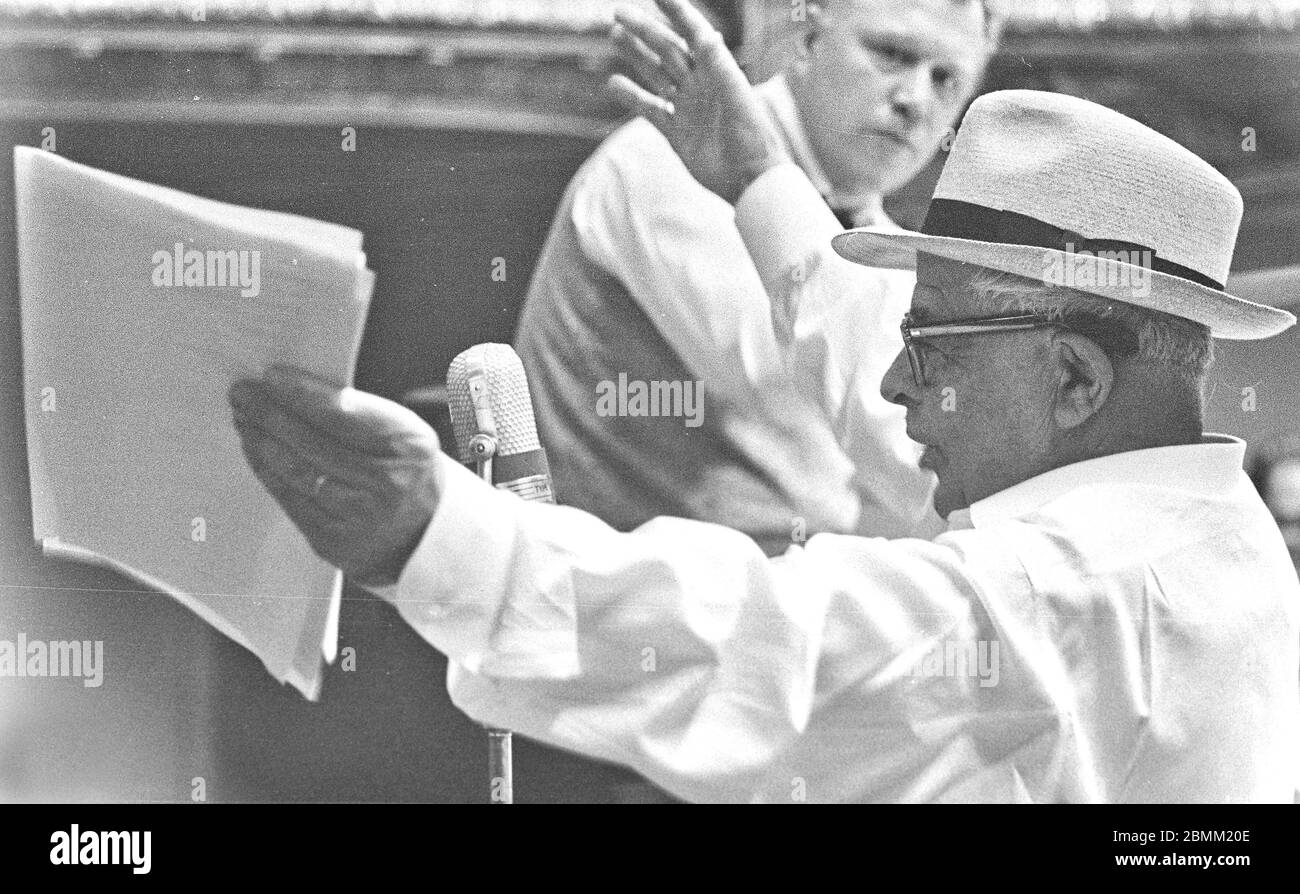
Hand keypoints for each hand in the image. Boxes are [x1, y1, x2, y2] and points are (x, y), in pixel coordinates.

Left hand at [228, 367, 444, 586]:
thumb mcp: (403, 433)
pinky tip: (256, 450)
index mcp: (408, 446)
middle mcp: (386, 483)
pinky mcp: (333, 539)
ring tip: (244, 418)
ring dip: (262, 440)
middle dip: (271, 413)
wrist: (421, 532)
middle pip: (313, 442)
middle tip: (243, 391)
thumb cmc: (404, 469)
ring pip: (295, 471)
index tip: (272, 375)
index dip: (303, 394)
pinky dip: (267, 470)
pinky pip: (289, 498)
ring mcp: (358, 515)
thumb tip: (294, 388)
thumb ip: (359, 412)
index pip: (346, 414)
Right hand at [607, 0, 789, 203]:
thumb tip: (707, 33)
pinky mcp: (677, 133)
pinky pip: (650, 110)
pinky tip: (613, 83)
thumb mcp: (737, 97)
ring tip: (615, 35)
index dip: (678, 12)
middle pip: (668, 51)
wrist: (750, 180)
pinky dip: (632, 97)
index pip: (694, 34)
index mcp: (718, 72)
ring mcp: (687, 108)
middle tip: (618, 12)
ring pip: (656, 75)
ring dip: (636, 55)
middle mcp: (701, 86)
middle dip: (645, 30)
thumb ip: (720, 65)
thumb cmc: (752, 137)